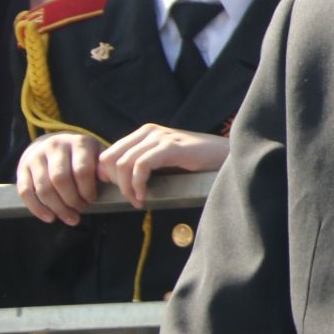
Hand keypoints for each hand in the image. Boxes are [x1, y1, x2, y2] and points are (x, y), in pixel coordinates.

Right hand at [15, 132, 103, 225]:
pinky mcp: (22, 168)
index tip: (92, 200)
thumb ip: (103, 166)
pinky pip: (25, 192)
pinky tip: (50, 218)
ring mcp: (36, 156)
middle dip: (72, 200)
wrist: (52, 143)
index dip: (87, 190)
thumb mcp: (96, 154)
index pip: (82, 170)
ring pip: (44, 188)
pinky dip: (37, 208)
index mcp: (78, 142)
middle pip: (60, 180)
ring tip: (70, 217)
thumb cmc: (81, 155)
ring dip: (57, 208)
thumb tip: (107, 178)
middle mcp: (56, 146)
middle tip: (80, 209)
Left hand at [97, 125, 229, 209]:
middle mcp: (148, 131)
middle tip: (131, 199)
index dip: (108, 177)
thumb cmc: (195, 161)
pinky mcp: (171, 146)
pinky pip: (141, 165)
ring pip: (123, 164)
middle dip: (115, 184)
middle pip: (110, 159)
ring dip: (126, 188)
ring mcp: (160, 137)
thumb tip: (109, 179)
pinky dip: (138, 184)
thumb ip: (140, 164)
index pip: (107, 154)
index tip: (122, 193)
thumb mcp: (162, 160)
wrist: (225, 155)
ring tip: (138, 201)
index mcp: (143, 133)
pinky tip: (144, 196)